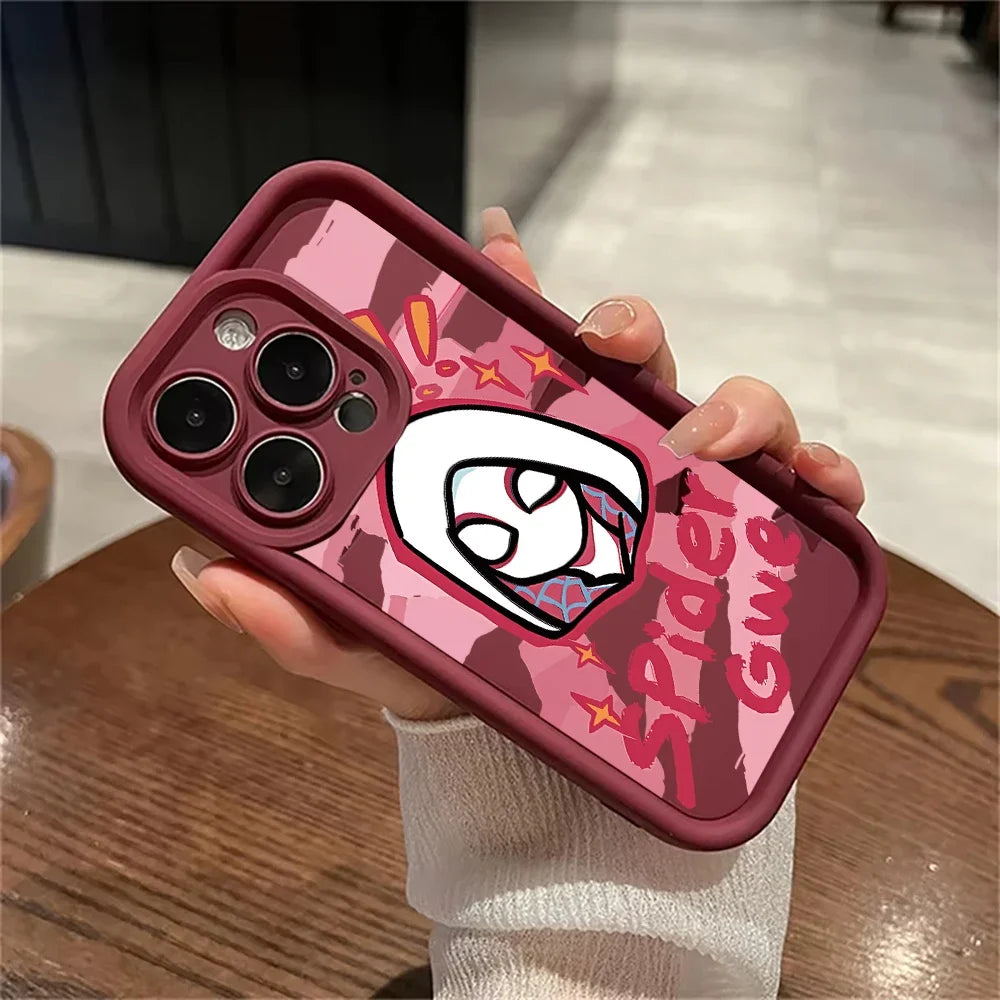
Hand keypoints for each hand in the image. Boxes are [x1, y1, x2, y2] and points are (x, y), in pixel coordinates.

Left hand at [171, 207, 864, 720]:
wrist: (527, 736)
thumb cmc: (449, 667)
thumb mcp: (366, 641)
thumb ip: (292, 612)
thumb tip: (204, 570)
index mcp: (508, 446)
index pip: (508, 341)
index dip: (503, 279)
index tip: (492, 238)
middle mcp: (596, 447)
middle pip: (624, 348)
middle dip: (621, 320)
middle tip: (598, 344)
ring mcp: (668, 486)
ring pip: (722, 399)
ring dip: (730, 404)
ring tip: (698, 449)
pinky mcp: (729, 537)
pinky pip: (793, 487)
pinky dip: (817, 479)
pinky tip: (817, 493)